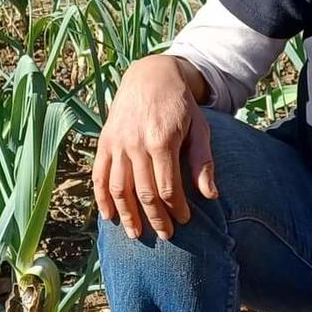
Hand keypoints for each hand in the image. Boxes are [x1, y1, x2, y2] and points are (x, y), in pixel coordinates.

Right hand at [92, 55, 216, 239]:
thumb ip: (202, 162)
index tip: (184, 220)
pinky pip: (99, 175)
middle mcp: (136, 143)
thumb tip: (211, 195)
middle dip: (155, 218)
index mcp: (162, 141)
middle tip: (165, 236)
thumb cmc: (180, 105)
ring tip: (136, 235)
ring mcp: (117, 143)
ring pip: (119, 188)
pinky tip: (108, 216)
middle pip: (144, 193)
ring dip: (127, 215)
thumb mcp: (199, 128)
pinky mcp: (104, 141)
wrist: (150, 76)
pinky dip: (101, 198)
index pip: (168, 187)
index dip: (176, 209)